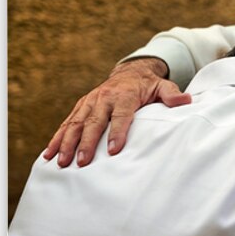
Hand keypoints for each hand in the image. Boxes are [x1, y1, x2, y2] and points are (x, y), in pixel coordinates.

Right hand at [43, 58, 191, 166]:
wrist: (131, 72)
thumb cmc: (149, 86)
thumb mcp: (163, 87)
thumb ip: (172, 95)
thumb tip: (186, 101)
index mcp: (124, 95)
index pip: (121, 115)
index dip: (117, 132)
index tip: (114, 150)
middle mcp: (103, 97)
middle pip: (94, 122)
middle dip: (87, 143)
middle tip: (82, 162)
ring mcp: (90, 102)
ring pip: (75, 123)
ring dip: (67, 143)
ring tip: (61, 163)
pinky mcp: (81, 107)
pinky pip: (66, 123)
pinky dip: (57, 138)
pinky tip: (49, 155)